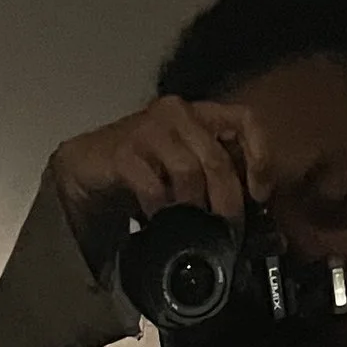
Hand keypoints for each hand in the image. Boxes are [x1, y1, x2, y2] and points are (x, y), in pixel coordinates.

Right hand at [49, 95, 270, 259]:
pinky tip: (160, 223)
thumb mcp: (185, 172)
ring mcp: (149, 129)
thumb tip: (249, 216)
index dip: (260, 156)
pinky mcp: (124, 151)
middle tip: (228, 232)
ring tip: (192, 229)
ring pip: (189, 171)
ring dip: (195, 208)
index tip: (260, 194)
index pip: (246, 119)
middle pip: (218, 158)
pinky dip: (162, 210)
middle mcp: (178, 114)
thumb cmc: (141, 172)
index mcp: (199, 115)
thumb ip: (214, 181)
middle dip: (228, 203)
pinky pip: (154, 186)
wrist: (86, 168)